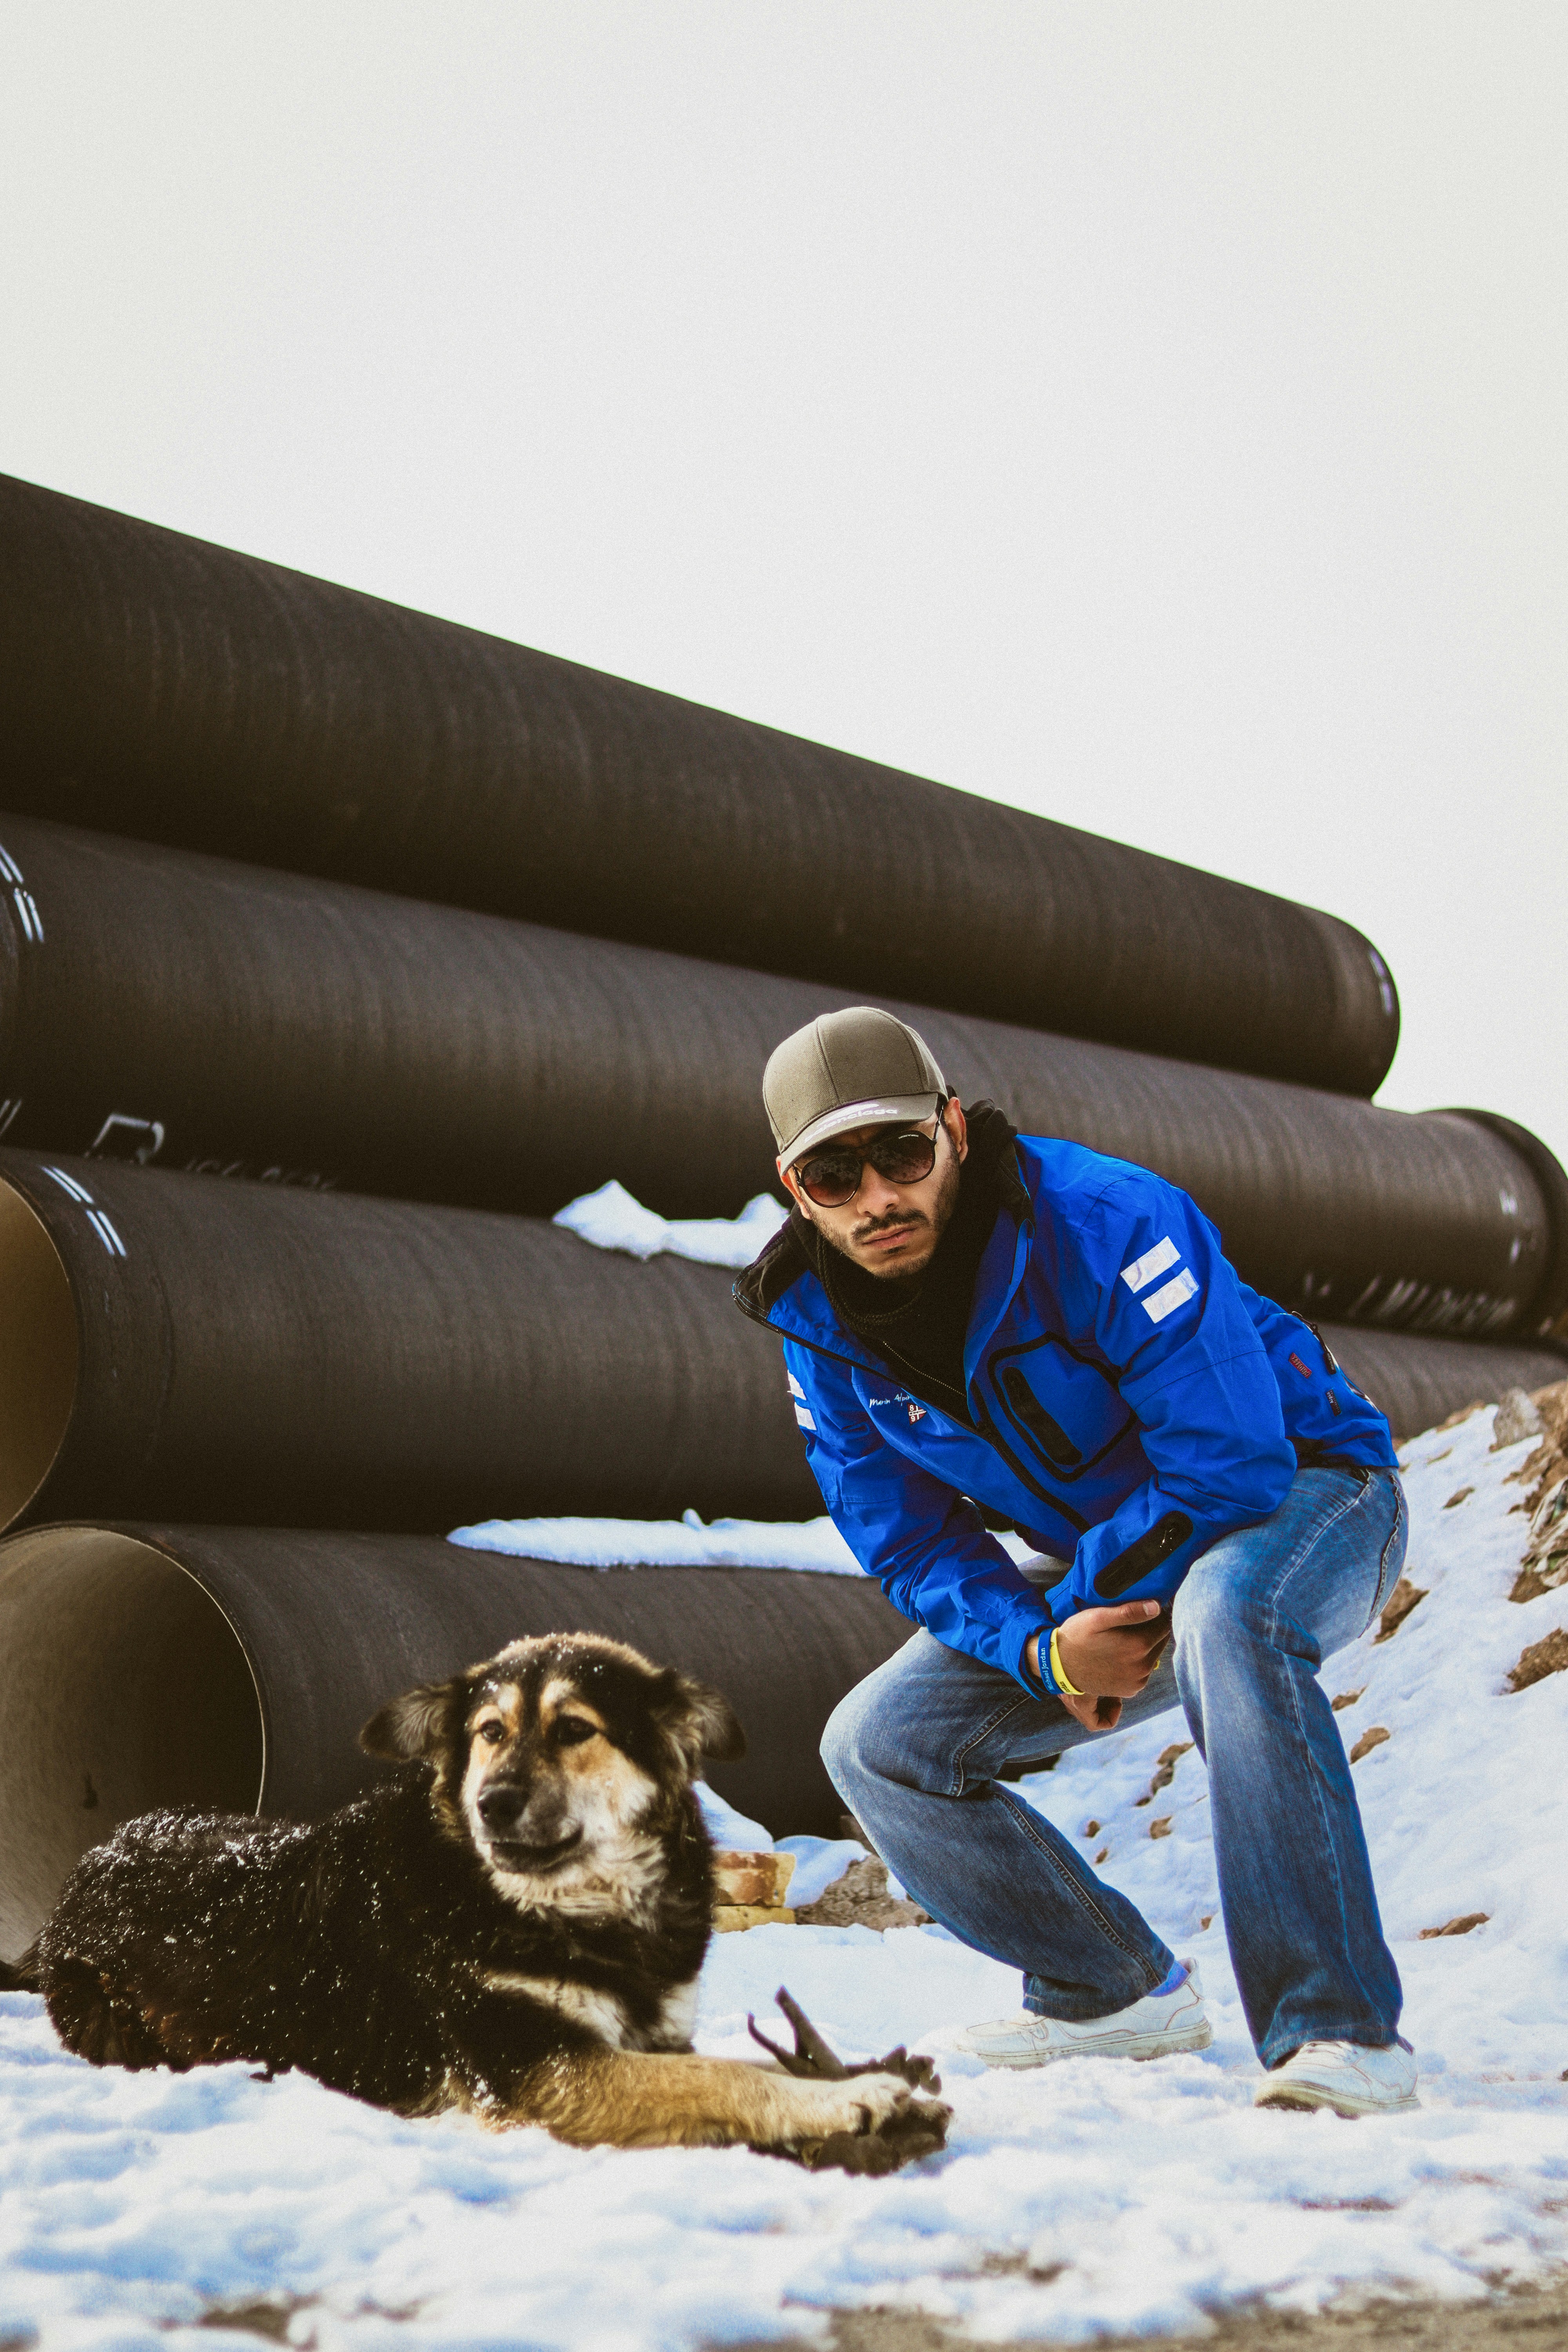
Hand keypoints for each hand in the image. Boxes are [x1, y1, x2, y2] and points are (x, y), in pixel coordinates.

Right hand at [1025, 1601, 1169, 1732]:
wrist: (1060, 1665)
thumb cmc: (1077, 1636)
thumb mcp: (1098, 1617)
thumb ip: (1128, 1611)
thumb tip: (1156, 1607)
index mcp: (1138, 1645)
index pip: (1163, 1623)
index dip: (1155, 1613)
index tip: (1141, 1608)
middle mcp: (1143, 1666)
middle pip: (1161, 1640)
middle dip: (1151, 1629)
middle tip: (1130, 1623)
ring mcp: (1138, 1681)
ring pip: (1154, 1655)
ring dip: (1146, 1645)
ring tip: (1124, 1638)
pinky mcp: (1131, 1689)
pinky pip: (1145, 1671)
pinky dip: (1139, 1661)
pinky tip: (1121, 1654)